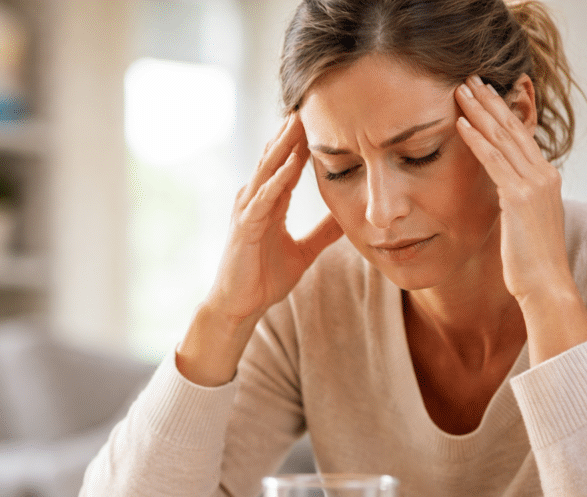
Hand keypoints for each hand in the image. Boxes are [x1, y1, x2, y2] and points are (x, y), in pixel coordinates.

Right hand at [209, 115, 342, 323]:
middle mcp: (255, 200)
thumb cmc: (264, 279)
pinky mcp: (245, 227)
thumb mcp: (303, 251)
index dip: (303, 141)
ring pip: (267, 171)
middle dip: (291, 132)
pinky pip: (263, 199)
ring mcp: (248, 211)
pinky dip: (276, 181)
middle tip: (310, 101)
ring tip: (298, 121)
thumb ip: (323, 233)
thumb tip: (347, 218)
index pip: (288, 163)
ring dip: (283, 147)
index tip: (322, 116)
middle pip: (275, 158)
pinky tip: (289, 166)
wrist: (240, 306)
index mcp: (269, 203)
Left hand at [454, 74, 568, 304]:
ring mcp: (535, 184)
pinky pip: (494, 161)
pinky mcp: (519, 197)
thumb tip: (504, 193)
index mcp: (547, 178)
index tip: (486, 93)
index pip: (522, 136)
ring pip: (503, 139)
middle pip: (513, 129)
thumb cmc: (532, 261)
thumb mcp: (526, 222)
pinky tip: (461, 125)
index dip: (503, 112)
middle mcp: (545, 175)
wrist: (546, 284)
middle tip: (470, 80)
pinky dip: (476, 140)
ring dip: (479, 112)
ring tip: (460, 92)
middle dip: (490, 102)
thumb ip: (517, 201)